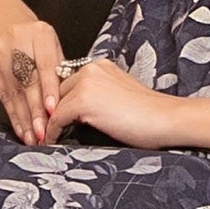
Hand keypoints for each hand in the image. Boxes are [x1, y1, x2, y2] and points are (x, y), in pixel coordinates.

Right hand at [0, 16, 67, 145]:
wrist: (3, 24)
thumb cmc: (35, 40)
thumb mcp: (52, 46)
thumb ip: (59, 69)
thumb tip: (67, 101)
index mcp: (40, 33)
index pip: (45, 65)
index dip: (49, 89)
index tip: (53, 109)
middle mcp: (17, 42)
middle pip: (28, 81)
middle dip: (36, 110)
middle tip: (43, 132)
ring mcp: (0, 54)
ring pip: (15, 92)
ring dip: (25, 119)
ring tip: (33, 137)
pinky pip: (4, 96)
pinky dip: (14, 116)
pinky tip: (21, 129)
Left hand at [43, 60, 209, 150]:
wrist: (166, 118)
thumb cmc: (150, 114)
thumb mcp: (120, 96)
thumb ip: (100, 96)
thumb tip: (80, 113)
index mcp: (100, 66)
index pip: (69, 83)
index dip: (61, 103)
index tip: (53, 119)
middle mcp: (91, 69)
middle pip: (58, 92)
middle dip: (52, 112)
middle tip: (45, 130)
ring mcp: (86, 83)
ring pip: (55, 105)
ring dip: (48, 123)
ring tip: (43, 139)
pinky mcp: (83, 100)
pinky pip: (57, 119)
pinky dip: (51, 133)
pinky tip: (50, 142)